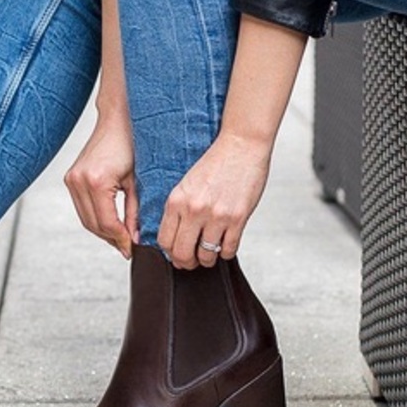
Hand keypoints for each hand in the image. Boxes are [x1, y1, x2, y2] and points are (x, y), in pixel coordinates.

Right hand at [64, 109, 138, 258]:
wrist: (116, 120)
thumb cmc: (130, 144)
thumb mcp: (137, 181)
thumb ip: (135, 212)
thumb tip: (134, 238)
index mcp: (97, 181)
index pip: (107, 223)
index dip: (120, 239)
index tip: (131, 249)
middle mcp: (79, 181)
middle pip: (93, 224)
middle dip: (111, 239)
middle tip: (127, 248)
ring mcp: (72, 179)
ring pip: (85, 219)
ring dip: (102, 231)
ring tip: (120, 238)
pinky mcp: (70, 178)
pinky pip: (81, 207)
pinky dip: (94, 218)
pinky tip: (109, 223)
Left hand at [158, 132, 270, 268]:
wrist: (241, 145)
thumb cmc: (215, 162)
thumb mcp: (186, 183)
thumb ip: (179, 208)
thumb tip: (175, 235)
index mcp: (176, 200)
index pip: (164, 240)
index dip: (169, 252)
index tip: (175, 253)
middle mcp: (194, 210)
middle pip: (181, 253)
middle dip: (185, 262)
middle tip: (190, 262)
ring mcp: (216, 216)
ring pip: (206, 255)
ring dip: (207, 260)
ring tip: (209, 255)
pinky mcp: (238, 218)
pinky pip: (229, 249)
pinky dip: (226, 253)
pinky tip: (225, 246)